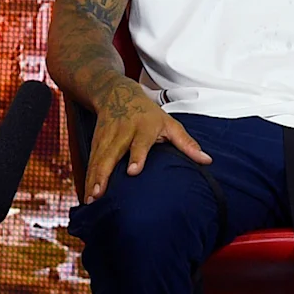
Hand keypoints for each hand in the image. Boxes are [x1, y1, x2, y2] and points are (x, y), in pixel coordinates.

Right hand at [82, 89, 208, 201]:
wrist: (116, 94)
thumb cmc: (148, 113)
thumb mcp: (169, 123)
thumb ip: (186, 143)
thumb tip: (207, 160)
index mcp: (142, 128)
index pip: (140, 143)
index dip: (136, 156)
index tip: (133, 171)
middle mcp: (122, 133)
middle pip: (111, 154)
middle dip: (104, 174)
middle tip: (99, 194)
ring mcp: (106, 138)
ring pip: (98, 160)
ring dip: (93, 180)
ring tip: (91, 200)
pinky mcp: (96, 142)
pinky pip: (91, 162)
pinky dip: (87, 178)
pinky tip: (87, 195)